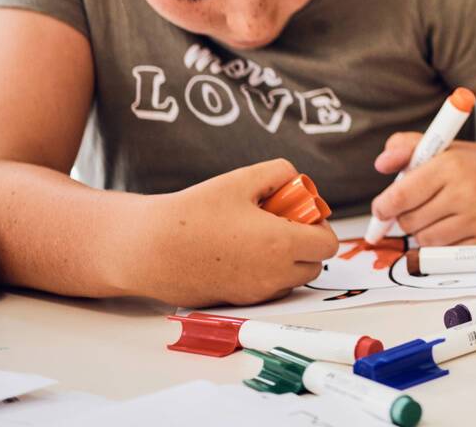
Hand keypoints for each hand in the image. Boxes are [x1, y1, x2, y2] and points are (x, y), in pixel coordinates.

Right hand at [137, 159, 337, 305]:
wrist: (148, 249)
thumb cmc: (193, 213)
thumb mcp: (242, 179)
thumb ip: (280, 173)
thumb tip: (296, 181)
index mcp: (282, 244)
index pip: (327, 245)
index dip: (319, 226)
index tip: (301, 212)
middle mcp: (273, 275)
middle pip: (314, 265)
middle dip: (305, 243)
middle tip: (281, 222)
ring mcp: (254, 293)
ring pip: (290, 280)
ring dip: (287, 259)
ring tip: (257, 234)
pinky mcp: (235, 302)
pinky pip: (266, 289)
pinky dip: (265, 272)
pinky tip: (238, 250)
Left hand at [370, 135, 475, 246]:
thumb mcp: (445, 147)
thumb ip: (407, 148)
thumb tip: (381, 163)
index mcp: (451, 165)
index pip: (402, 195)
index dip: (384, 206)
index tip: (382, 208)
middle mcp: (466, 192)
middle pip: (410, 221)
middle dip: (406, 216)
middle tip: (418, 207)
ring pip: (426, 240)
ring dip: (424, 232)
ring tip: (438, 216)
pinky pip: (447, 254)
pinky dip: (443, 245)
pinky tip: (453, 229)